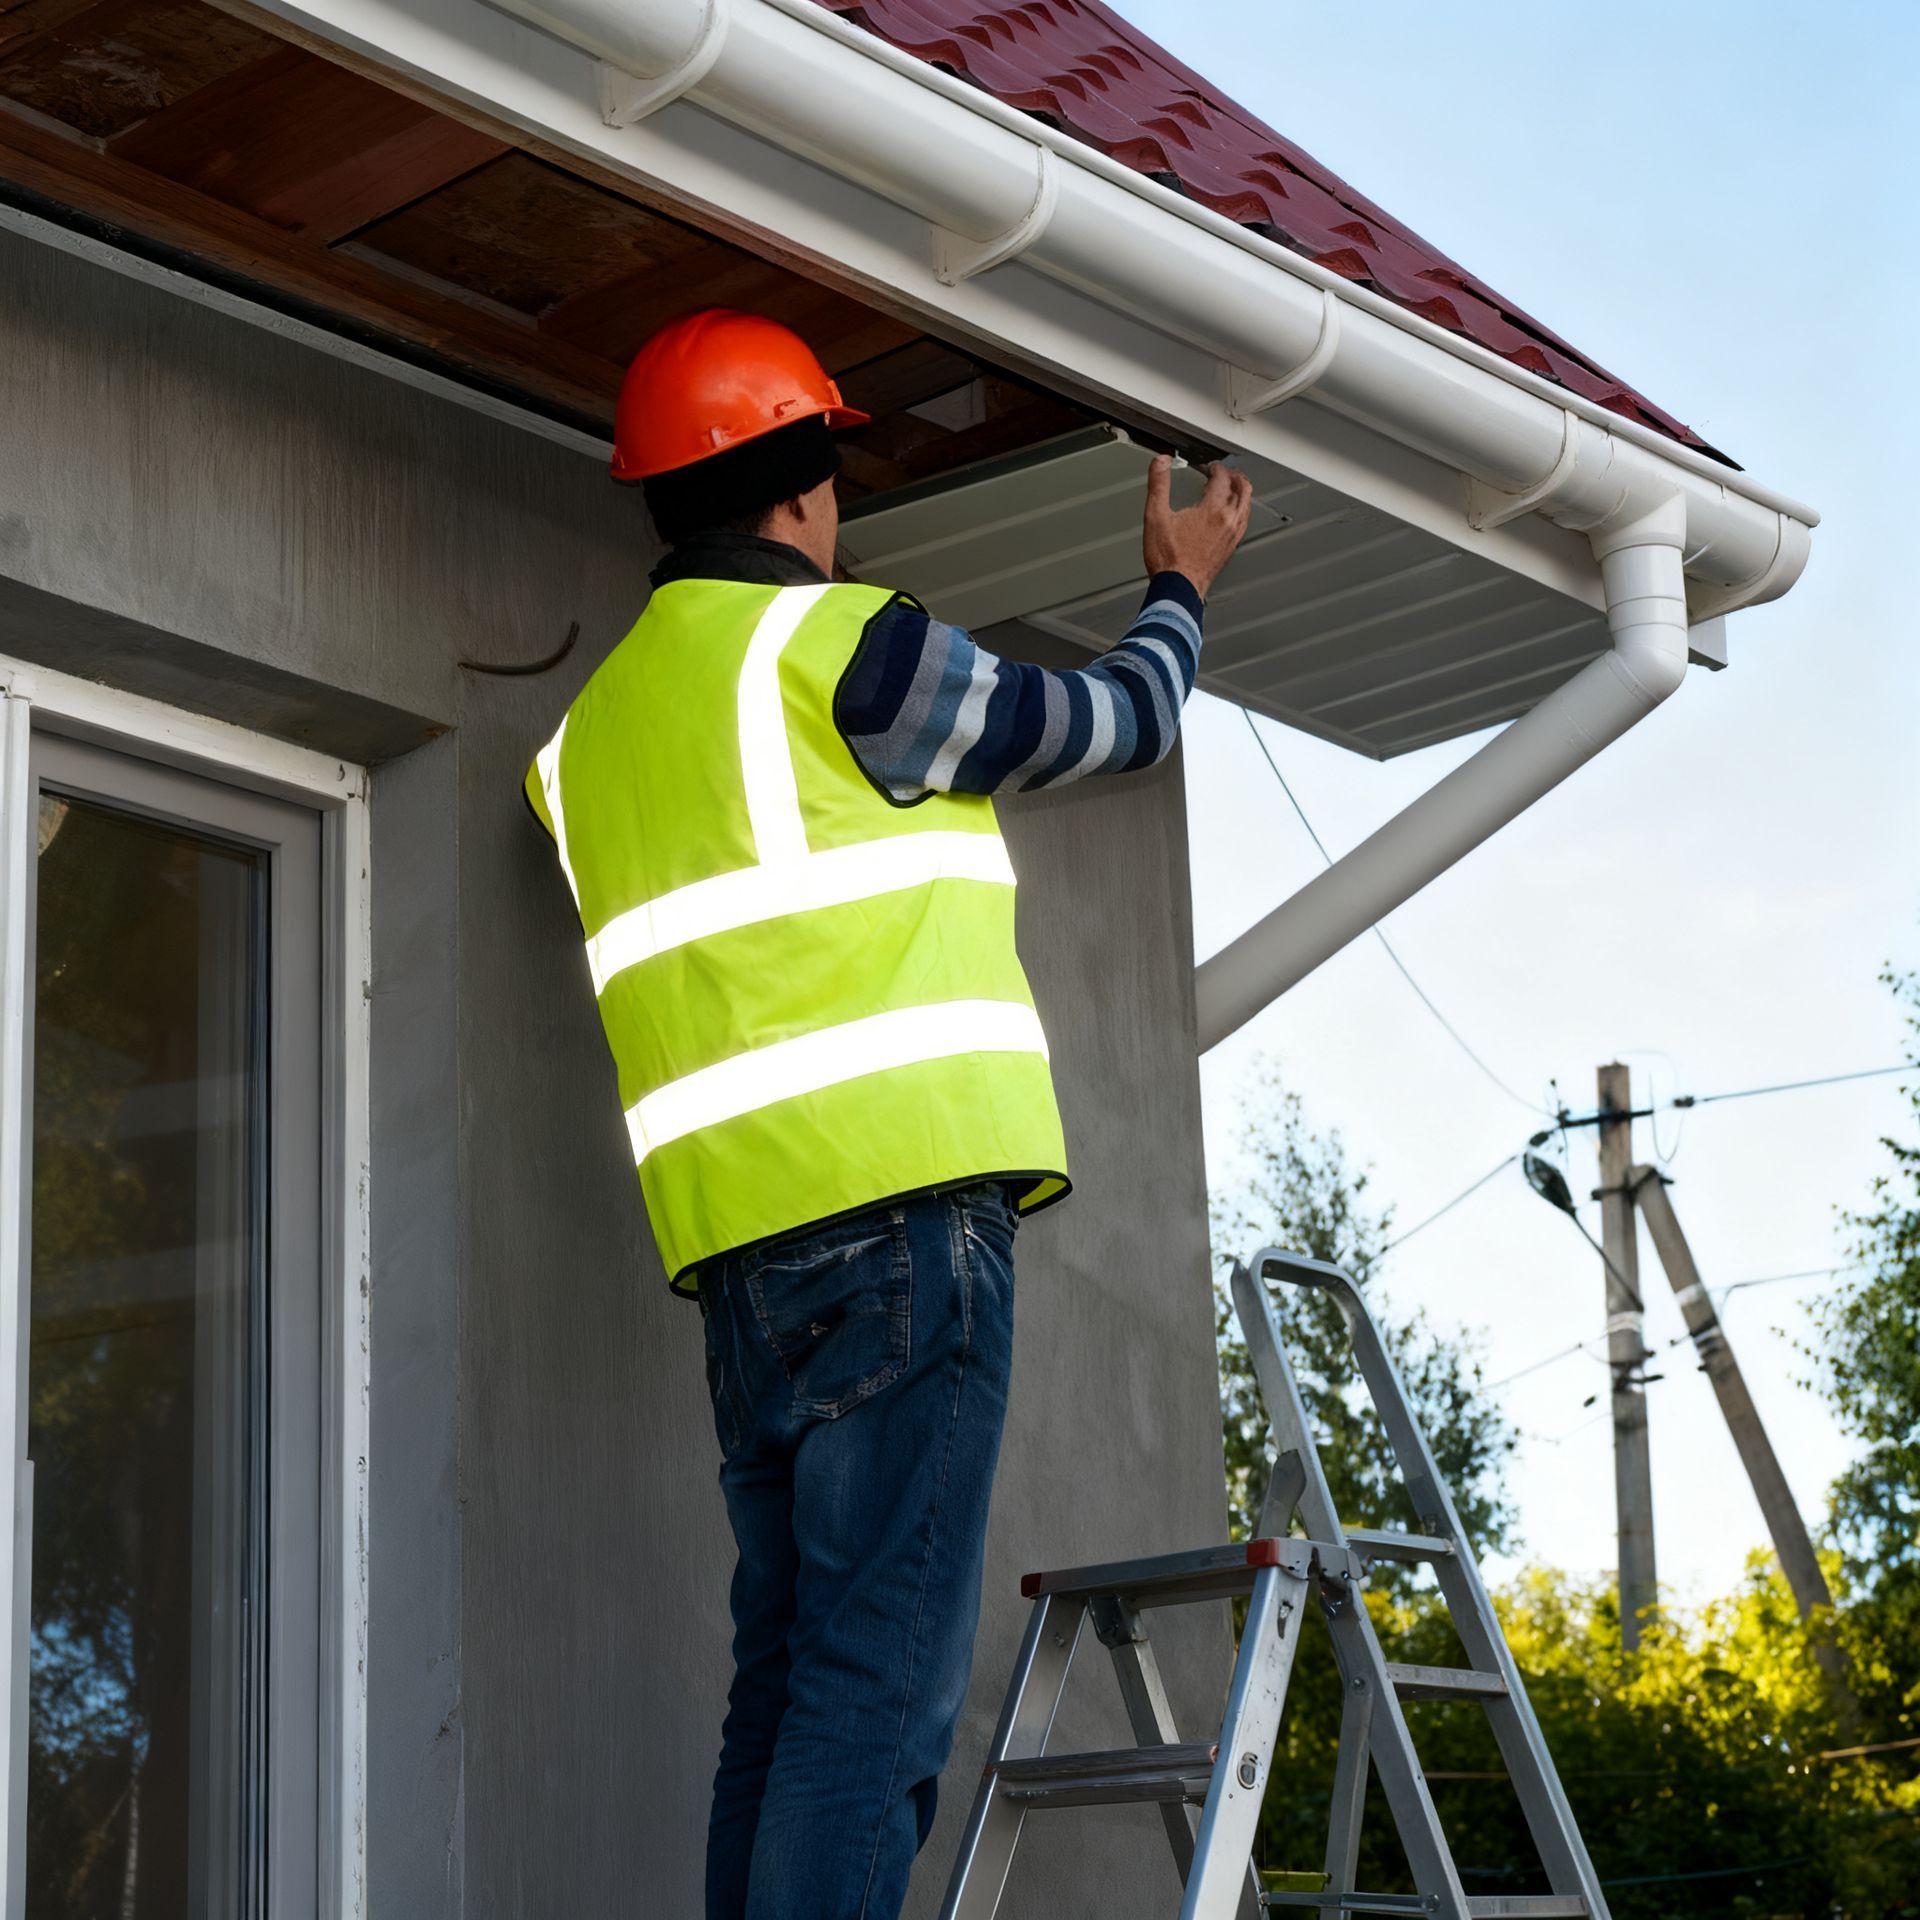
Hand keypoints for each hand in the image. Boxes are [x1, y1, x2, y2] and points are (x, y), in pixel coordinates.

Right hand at [1142, 455, 1253, 599]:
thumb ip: (1158, 485)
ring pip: (1247, 505)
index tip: (1209, 466)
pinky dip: (1240, 509)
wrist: (1178, 588)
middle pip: (1243, 488)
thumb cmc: (1168, 560)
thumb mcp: (1156, 516)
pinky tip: (1230, 514)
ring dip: (1240, 491)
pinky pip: (1244, 521)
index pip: (1223, 478)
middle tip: (1224, 472)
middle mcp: (1228, 520)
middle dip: (1234, 475)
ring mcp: (1233, 535)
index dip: (1216, 467)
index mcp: (1213, 509)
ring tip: (1231, 487)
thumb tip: (1161, 462)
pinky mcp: (1231, 547)